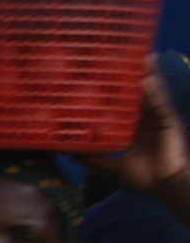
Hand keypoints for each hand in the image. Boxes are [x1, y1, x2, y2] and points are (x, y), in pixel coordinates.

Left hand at [101, 55, 189, 191]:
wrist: (165, 187)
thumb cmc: (146, 177)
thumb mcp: (115, 165)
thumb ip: (96, 159)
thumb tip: (73, 155)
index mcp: (138, 125)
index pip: (126, 102)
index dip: (118, 88)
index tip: (107, 72)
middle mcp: (149, 118)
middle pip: (139, 92)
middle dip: (134, 75)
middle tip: (124, 55)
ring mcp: (160, 117)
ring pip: (151, 93)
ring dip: (146, 74)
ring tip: (140, 55)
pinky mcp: (169, 121)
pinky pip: (159, 104)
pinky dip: (153, 92)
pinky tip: (147, 78)